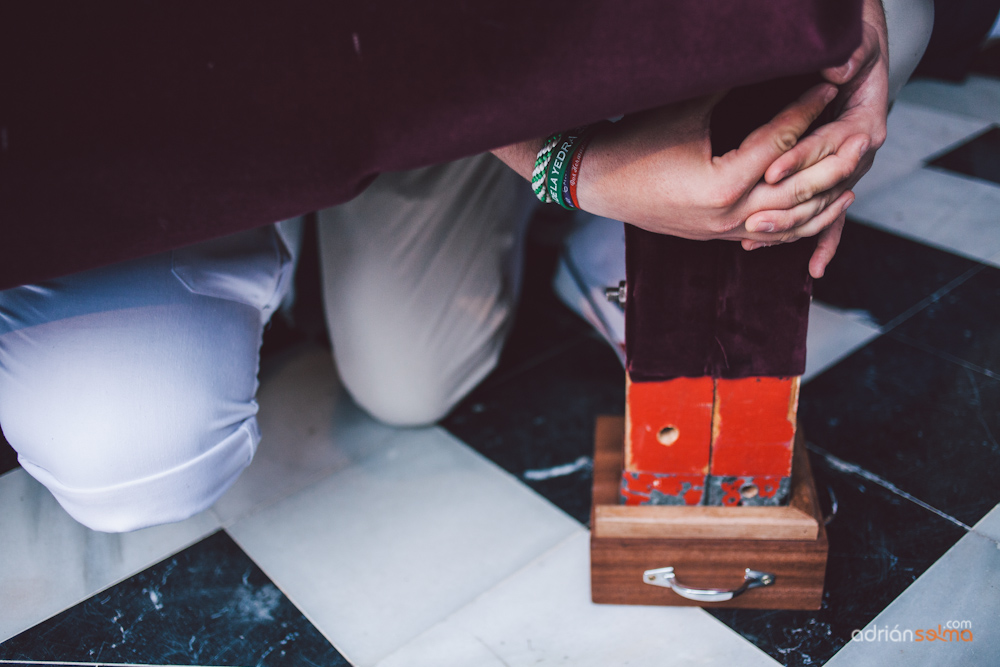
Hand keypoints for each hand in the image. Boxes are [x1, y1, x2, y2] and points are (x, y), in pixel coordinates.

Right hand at [574, 83, 865, 248]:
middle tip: (861, 137)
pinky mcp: (717, 237)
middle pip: (798, 189)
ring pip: (790, 222)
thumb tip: (766, 51)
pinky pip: (769, 237)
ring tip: (851, 180)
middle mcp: (728, 213)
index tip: (828, 84)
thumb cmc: (634, 140)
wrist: (597, 181)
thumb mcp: (684, 109)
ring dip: (824, 202)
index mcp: (722, 181)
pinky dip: (797, 226)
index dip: (807, 109)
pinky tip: (817, 212)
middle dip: (833, 163)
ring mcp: (724, 230)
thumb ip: (729, 83)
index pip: (780, 141)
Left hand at [754, 0, 888, 277]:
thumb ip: (843, 59)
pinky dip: (824, 241)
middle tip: (752, 220)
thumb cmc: (854, 54)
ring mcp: (849, 171)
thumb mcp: (847, 53)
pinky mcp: (838, 180)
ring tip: (756, 238)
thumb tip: (835, 68)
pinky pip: (832, 218)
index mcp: (864, 124)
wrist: (868, 63)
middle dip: (785, 206)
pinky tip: (811, 270)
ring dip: (794, 226)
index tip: (766, 171)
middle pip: (822, 186)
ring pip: (824, 207)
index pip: (825, 146)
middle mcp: (860, 152)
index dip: (796, 159)